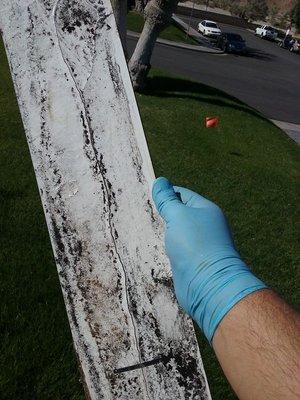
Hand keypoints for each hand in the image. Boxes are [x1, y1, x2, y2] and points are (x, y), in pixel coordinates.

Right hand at [152, 177, 266, 342]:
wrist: (209, 285)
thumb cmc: (195, 245)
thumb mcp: (177, 216)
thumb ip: (167, 200)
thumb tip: (160, 181)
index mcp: (207, 210)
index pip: (183, 195)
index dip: (166, 194)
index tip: (148, 196)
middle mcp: (206, 226)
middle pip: (181, 214)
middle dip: (164, 213)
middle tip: (143, 212)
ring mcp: (200, 245)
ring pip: (178, 232)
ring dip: (165, 232)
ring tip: (147, 229)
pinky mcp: (193, 262)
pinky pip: (178, 249)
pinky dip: (168, 247)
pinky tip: (157, 248)